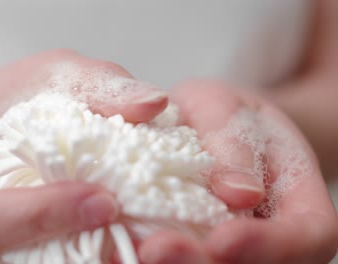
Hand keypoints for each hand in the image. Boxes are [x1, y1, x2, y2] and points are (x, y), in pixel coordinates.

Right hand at [0, 50, 168, 261]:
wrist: (7, 118)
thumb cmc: (22, 96)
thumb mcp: (57, 74)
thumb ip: (99, 85)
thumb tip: (151, 104)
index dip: (36, 217)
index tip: (102, 200)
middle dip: (70, 253)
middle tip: (133, 230)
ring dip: (85, 261)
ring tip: (132, 236)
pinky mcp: (20, 251)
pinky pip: (52, 263)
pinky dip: (89, 258)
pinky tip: (122, 237)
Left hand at [138, 81, 337, 263]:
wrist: (210, 129)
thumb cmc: (224, 115)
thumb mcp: (228, 110)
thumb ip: (234, 145)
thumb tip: (240, 194)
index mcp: (300, 199)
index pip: (308, 235)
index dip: (270, 245)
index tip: (223, 238)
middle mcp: (273, 234)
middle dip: (204, 263)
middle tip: (158, 250)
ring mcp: (237, 247)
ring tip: (135, 250)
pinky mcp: (200, 247)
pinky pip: (185, 256)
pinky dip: (153, 255)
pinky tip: (124, 245)